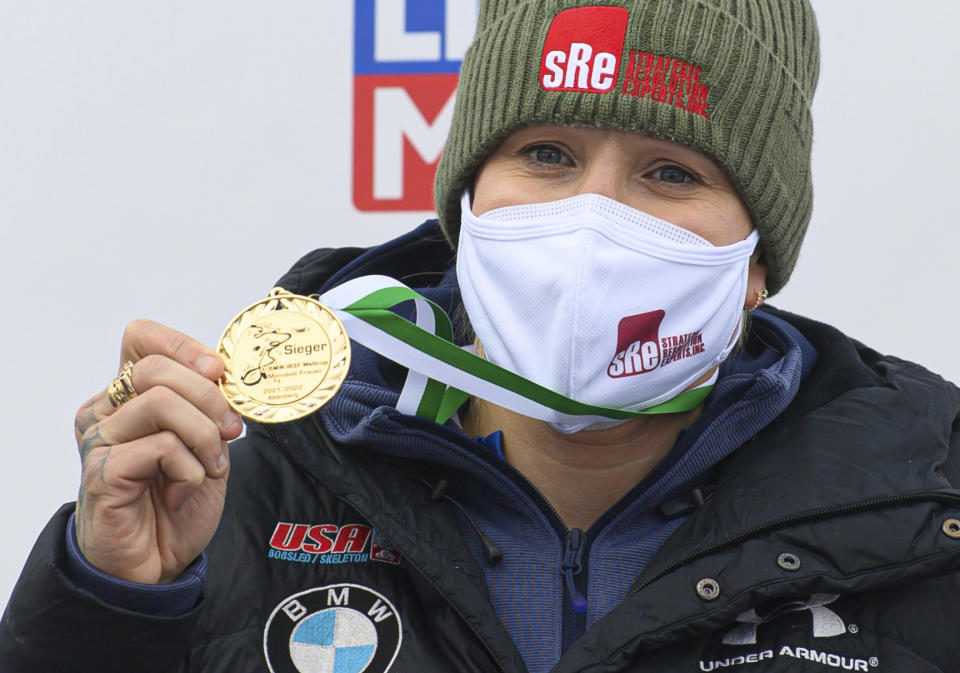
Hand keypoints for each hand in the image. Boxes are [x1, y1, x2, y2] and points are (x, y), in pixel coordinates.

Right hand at [73, 319, 243, 583]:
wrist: (156, 563)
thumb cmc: (178, 500)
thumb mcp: (204, 443)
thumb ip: (207, 407)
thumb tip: (222, 374)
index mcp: (128, 397)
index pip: (141, 337)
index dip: (184, 346)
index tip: (219, 373)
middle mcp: (105, 412)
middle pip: (155, 366)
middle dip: (208, 396)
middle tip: (229, 430)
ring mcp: (100, 441)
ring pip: (161, 403)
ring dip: (203, 436)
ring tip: (210, 466)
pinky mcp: (104, 472)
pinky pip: (162, 447)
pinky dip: (191, 469)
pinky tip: (185, 491)